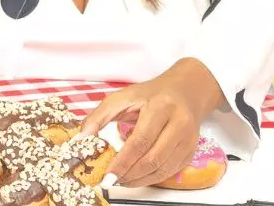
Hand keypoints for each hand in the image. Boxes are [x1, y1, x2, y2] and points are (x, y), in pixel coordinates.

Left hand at [80, 58, 222, 187]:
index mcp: (161, 106)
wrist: (185, 92)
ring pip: (162, 169)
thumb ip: (100, 115)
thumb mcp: (123, 96)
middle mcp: (179, 123)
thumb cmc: (151, 94)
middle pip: (153, 158)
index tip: (108, 175)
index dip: (123, 162)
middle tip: (111, 180)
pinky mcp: (191, 151)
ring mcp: (188, 139)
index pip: (141, 140)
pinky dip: (150, 178)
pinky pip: (169, 172)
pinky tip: (136, 176)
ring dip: (139, 180)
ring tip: (121, 179)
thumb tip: (82, 138)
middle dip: (130, 174)